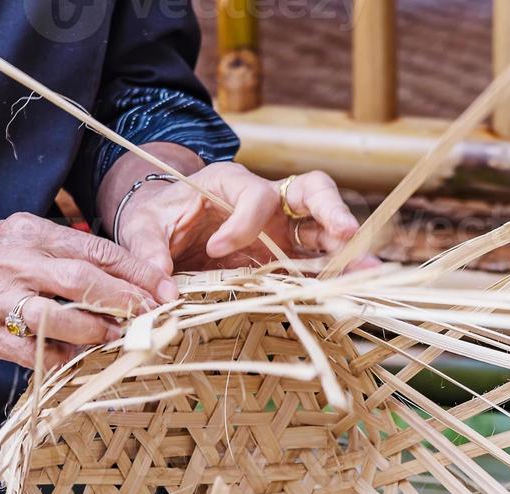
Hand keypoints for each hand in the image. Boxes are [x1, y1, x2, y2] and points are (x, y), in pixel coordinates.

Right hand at [0, 212, 171, 367]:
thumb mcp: (25, 237)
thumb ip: (69, 252)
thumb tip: (130, 276)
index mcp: (29, 233)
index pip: (96, 251)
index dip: (137, 273)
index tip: (166, 289)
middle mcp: (14, 263)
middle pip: (82, 282)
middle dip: (126, 301)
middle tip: (153, 315)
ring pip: (56, 319)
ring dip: (96, 331)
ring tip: (118, 336)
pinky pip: (32, 352)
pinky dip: (61, 356)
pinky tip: (79, 356)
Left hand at [113, 163, 373, 273]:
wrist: (164, 227)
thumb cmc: (156, 216)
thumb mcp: (141, 226)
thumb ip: (147, 249)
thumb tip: (160, 285)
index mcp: (232, 183)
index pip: (255, 194)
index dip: (242, 223)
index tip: (215, 250)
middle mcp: (267, 202)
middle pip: (313, 192)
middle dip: (331, 211)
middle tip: (345, 233)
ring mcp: (283, 231)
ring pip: (325, 232)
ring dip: (347, 252)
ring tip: (369, 273)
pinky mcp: (287, 258)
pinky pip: (317, 265)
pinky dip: (334, 279)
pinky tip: (353, 294)